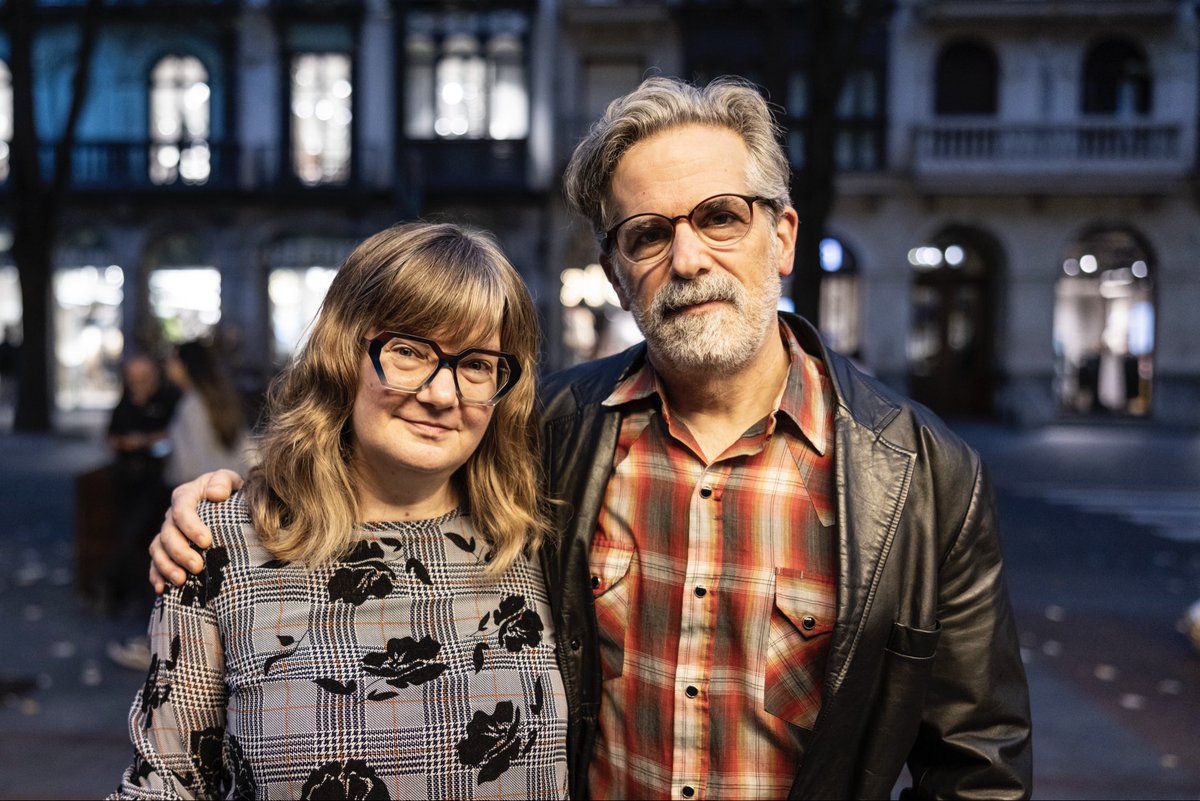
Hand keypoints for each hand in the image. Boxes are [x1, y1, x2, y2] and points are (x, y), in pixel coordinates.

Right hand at [148, 469, 244, 592]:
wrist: (230, 505)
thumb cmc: (232, 493)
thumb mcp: (231, 481)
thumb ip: (223, 482)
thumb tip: (215, 495)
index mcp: (186, 496)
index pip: (182, 511)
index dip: (191, 527)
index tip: (206, 542)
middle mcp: (172, 515)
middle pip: (168, 534)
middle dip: (181, 552)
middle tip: (197, 567)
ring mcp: (167, 533)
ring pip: (158, 550)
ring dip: (167, 566)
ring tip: (181, 581)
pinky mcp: (166, 550)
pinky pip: (155, 563)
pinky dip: (157, 576)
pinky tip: (163, 590)